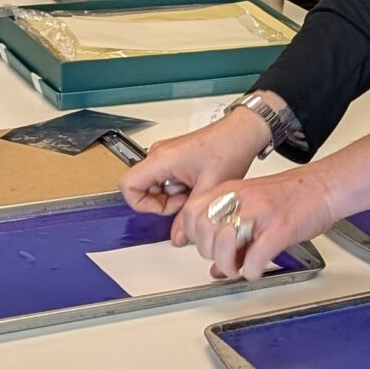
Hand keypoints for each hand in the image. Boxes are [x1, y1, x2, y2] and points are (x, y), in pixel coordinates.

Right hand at [118, 111, 264, 219]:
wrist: (241, 133)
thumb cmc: (228, 148)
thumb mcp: (208, 188)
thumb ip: (188, 215)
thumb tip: (177, 236)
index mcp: (161, 159)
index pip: (127, 185)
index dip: (142, 205)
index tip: (166, 209)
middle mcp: (158, 154)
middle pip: (141, 188)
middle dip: (164, 202)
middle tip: (187, 200)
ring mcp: (165, 155)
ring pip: (155, 186)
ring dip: (174, 196)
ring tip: (196, 190)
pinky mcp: (173, 158)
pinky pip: (166, 180)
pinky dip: (179, 188)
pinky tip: (197, 184)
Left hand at [172, 162, 336, 282]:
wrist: (324, 187)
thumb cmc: (292, 197)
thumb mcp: (253, 207)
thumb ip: (231, 234)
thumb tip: (217, 269)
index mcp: (230, 190)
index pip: (190, 212)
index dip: (192, 235)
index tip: (205, 247)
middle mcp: (241, 199)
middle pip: (203, 230)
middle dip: (210, 253)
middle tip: (224, 260)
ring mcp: (260, 213)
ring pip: (223, 243)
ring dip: (227, 264)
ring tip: (238, 268)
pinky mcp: (279, 229)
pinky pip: (254, 257)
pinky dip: (251, 271)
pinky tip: (256, 270)